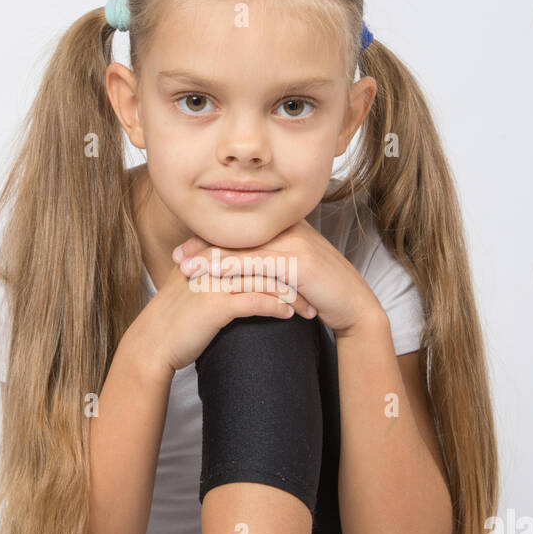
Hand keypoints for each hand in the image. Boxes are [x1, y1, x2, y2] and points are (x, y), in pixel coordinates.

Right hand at [138, 248, 314, 373]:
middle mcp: (214, 263)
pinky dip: (276, 306)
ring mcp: (215, 282)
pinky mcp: (216, 305)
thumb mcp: (194, 288)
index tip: (304, 277)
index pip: (255, 250)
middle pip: (265, 261)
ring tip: (310, 308)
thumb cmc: (175, 320)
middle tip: (316, 291)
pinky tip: (290, 315)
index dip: (283, 262)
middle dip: (294, 276)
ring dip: (292, 294)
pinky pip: (255, 301)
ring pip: (265, 279)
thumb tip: (242, 273)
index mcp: (210, 255)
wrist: (151, 344)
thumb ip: (214, 274)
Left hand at [171, 218, 382, 338]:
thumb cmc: (322, 292)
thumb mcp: (292, 272)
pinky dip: (234, 268)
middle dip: (203, 246)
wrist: (355, 306)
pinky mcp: (302, 261)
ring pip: (245, 247)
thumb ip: (269, 263)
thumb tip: (239, 269)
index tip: (184, 251)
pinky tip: (214, 275)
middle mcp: (290, 227)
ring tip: (186, 270)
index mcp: (286, 226)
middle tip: (176, 258)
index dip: (210, 239)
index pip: (240, 228)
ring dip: (211, 258)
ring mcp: (296, 242)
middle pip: (238, 233)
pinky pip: (260, 263)